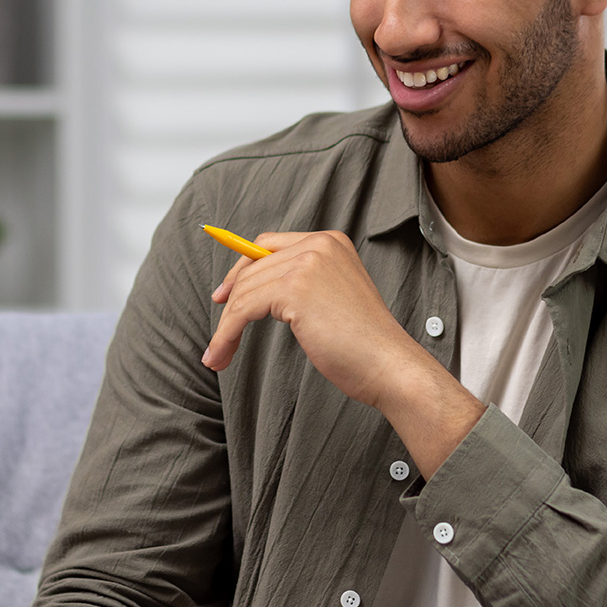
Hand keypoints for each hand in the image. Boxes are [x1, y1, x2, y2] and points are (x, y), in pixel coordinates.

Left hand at [204, 231, 481, 474]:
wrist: (389, 364)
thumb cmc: (364, 344)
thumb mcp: (333, 299)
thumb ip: (303, 284)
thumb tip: (253, 292)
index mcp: (330, 241)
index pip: (268, 245)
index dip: (241, 270)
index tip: (223, 297)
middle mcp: (318, 245)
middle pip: (252, 267)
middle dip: (229, 304)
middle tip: (219, 339)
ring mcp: (307, 263)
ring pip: (244, 291)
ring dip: (225, 327)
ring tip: (218, 357)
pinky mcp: (295, 288)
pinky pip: (243, 309)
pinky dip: (227, 334)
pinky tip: (221, 354)